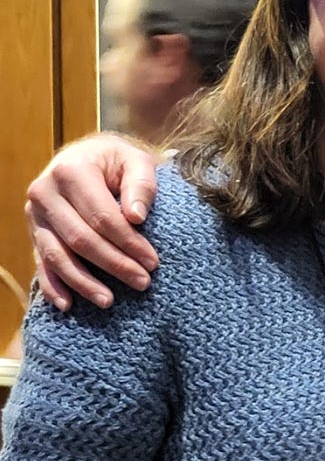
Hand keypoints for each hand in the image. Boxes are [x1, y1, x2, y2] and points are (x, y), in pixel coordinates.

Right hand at [26, 135, 162, 310]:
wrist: (87, 155)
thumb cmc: (117, 161)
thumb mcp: (136, 161)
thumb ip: (141, 185)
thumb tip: (136, 217)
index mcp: (70, 171)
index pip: (102, 217)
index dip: (129, 242)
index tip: (153, 262)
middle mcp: (45, 193)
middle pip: (81, 239)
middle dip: (114, 264)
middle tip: (143, 283)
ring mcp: (35, 215)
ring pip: (58, 255)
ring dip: (83, 282)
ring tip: (109, 302)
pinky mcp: (34, 231)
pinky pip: (41, 263)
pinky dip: (53, 286)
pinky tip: (67, 305)